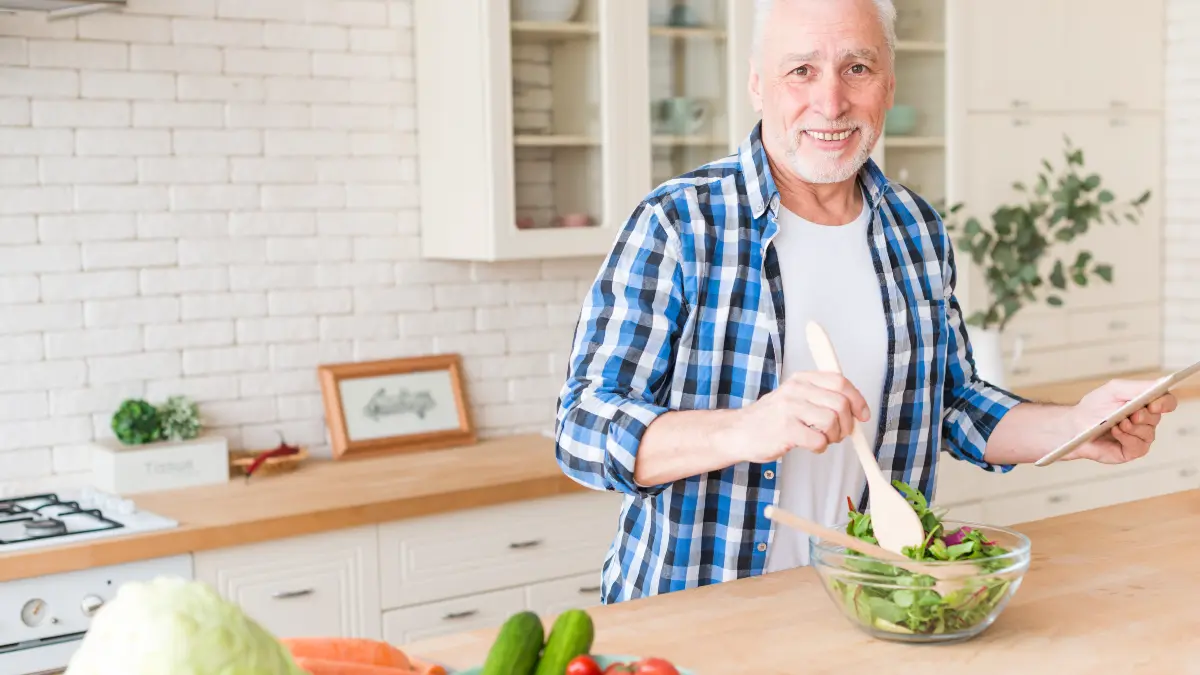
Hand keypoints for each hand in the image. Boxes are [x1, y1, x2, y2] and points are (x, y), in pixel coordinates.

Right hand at [722, 371, 870, 464]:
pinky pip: (819, 440)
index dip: (857, 399)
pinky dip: (821, 448)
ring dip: (834, 437)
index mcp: (801, 379)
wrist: (738, 432)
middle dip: (847, 424)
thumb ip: (820, 396)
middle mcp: (796, 390)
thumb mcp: (794, 396)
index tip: (862, 415)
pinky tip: (811, 446)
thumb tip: (854, 408)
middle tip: (839, 434)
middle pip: (840, 403)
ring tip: (823, 440)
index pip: (840, 382)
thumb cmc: (770, 418)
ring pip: (832, 421)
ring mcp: (789, 409)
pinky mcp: (785, 430)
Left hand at [1064, 379, 1178, 463]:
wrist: (1075, 426)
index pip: (1167, 402)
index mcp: (1145, 403)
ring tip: (1116, 424)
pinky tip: (1115, 432)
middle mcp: (1146, 421)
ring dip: (1132, 428)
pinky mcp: (1132, 451)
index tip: (1153, 404)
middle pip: (1157, 417)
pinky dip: (1127, 438)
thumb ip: (1139, 387)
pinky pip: (1139, 446)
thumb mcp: (1115, 390)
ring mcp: (1140, 437)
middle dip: (1143, 415)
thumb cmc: (1094, 408)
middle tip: (1129, 415)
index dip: (1165, 403)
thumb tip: (1162, 383)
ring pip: (1148, 433)